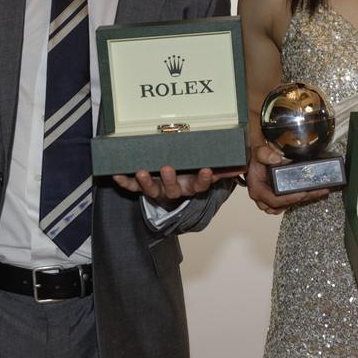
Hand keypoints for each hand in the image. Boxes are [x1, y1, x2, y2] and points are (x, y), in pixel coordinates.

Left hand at [113, 165, 242, 206]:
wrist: (170, 194)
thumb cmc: (189, 176)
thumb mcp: (206, 173)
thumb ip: (223, 169)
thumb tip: (243, 162)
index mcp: (191, 186)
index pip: (200, 185)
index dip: (204, 180)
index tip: (207, 170)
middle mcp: (174, 190)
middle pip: (173, 190)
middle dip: (170, 180)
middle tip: (167, 168)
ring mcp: (157, 191)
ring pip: (151, 191)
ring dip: (145, 182)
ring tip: (141, 171)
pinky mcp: (141, 189)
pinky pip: (130, 188)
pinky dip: (123, 182)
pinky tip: (115, 174)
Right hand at [246, 144, 329, 213]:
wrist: (253, 155)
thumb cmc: (253, 155)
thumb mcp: (256, 151)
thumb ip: (263, 153)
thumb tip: (275, 159)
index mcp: (257, 188)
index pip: (273, 200)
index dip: (288, 199)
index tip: (302, 193)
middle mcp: (262, 196)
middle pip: (283, 206)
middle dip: (301, 200)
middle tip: (317, 191)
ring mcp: (270, 197)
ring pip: (287, 206)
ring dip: (303, 200)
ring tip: (319, 191)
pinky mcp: (277, 194)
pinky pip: (289, 201)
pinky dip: (301, 197)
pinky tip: (313, 190)